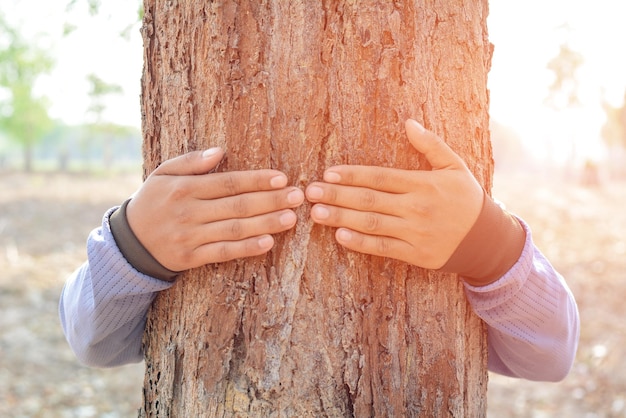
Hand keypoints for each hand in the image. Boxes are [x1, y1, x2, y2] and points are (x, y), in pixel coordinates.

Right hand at [126, 148, 304, 270]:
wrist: (129, 242)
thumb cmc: (152, 202)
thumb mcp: (162, 174)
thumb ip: (191, 161)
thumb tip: (220, 151)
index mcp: (183, 188)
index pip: (227, 183)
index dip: (256, 180)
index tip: (282, 178)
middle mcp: (188, 212)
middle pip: (237, 206)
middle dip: (270, 200)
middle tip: (297, 197)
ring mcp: (190, 237)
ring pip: (234, 229)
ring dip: (265, 223)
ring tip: (291, 218)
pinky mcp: (191, 258)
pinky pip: (223, 252)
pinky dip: (246, 248)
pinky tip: (268, 242)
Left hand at [305, 119, 483, 268]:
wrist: (488, 240)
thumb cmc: (467, 199)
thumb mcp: (456, 166)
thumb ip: (431, 145)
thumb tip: (409, 122)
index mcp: (424, 184)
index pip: (380, 177)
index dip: (352, 175)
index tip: (328, 173)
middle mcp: (417, 208)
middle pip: (370, 200)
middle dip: (337, 196)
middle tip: (309, 193)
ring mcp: (416, 233)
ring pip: (372, 224)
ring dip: (341, 218)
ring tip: (316, 213)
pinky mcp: (416, 255)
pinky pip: (383, 249)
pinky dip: (361, 243)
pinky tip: (340, 236)